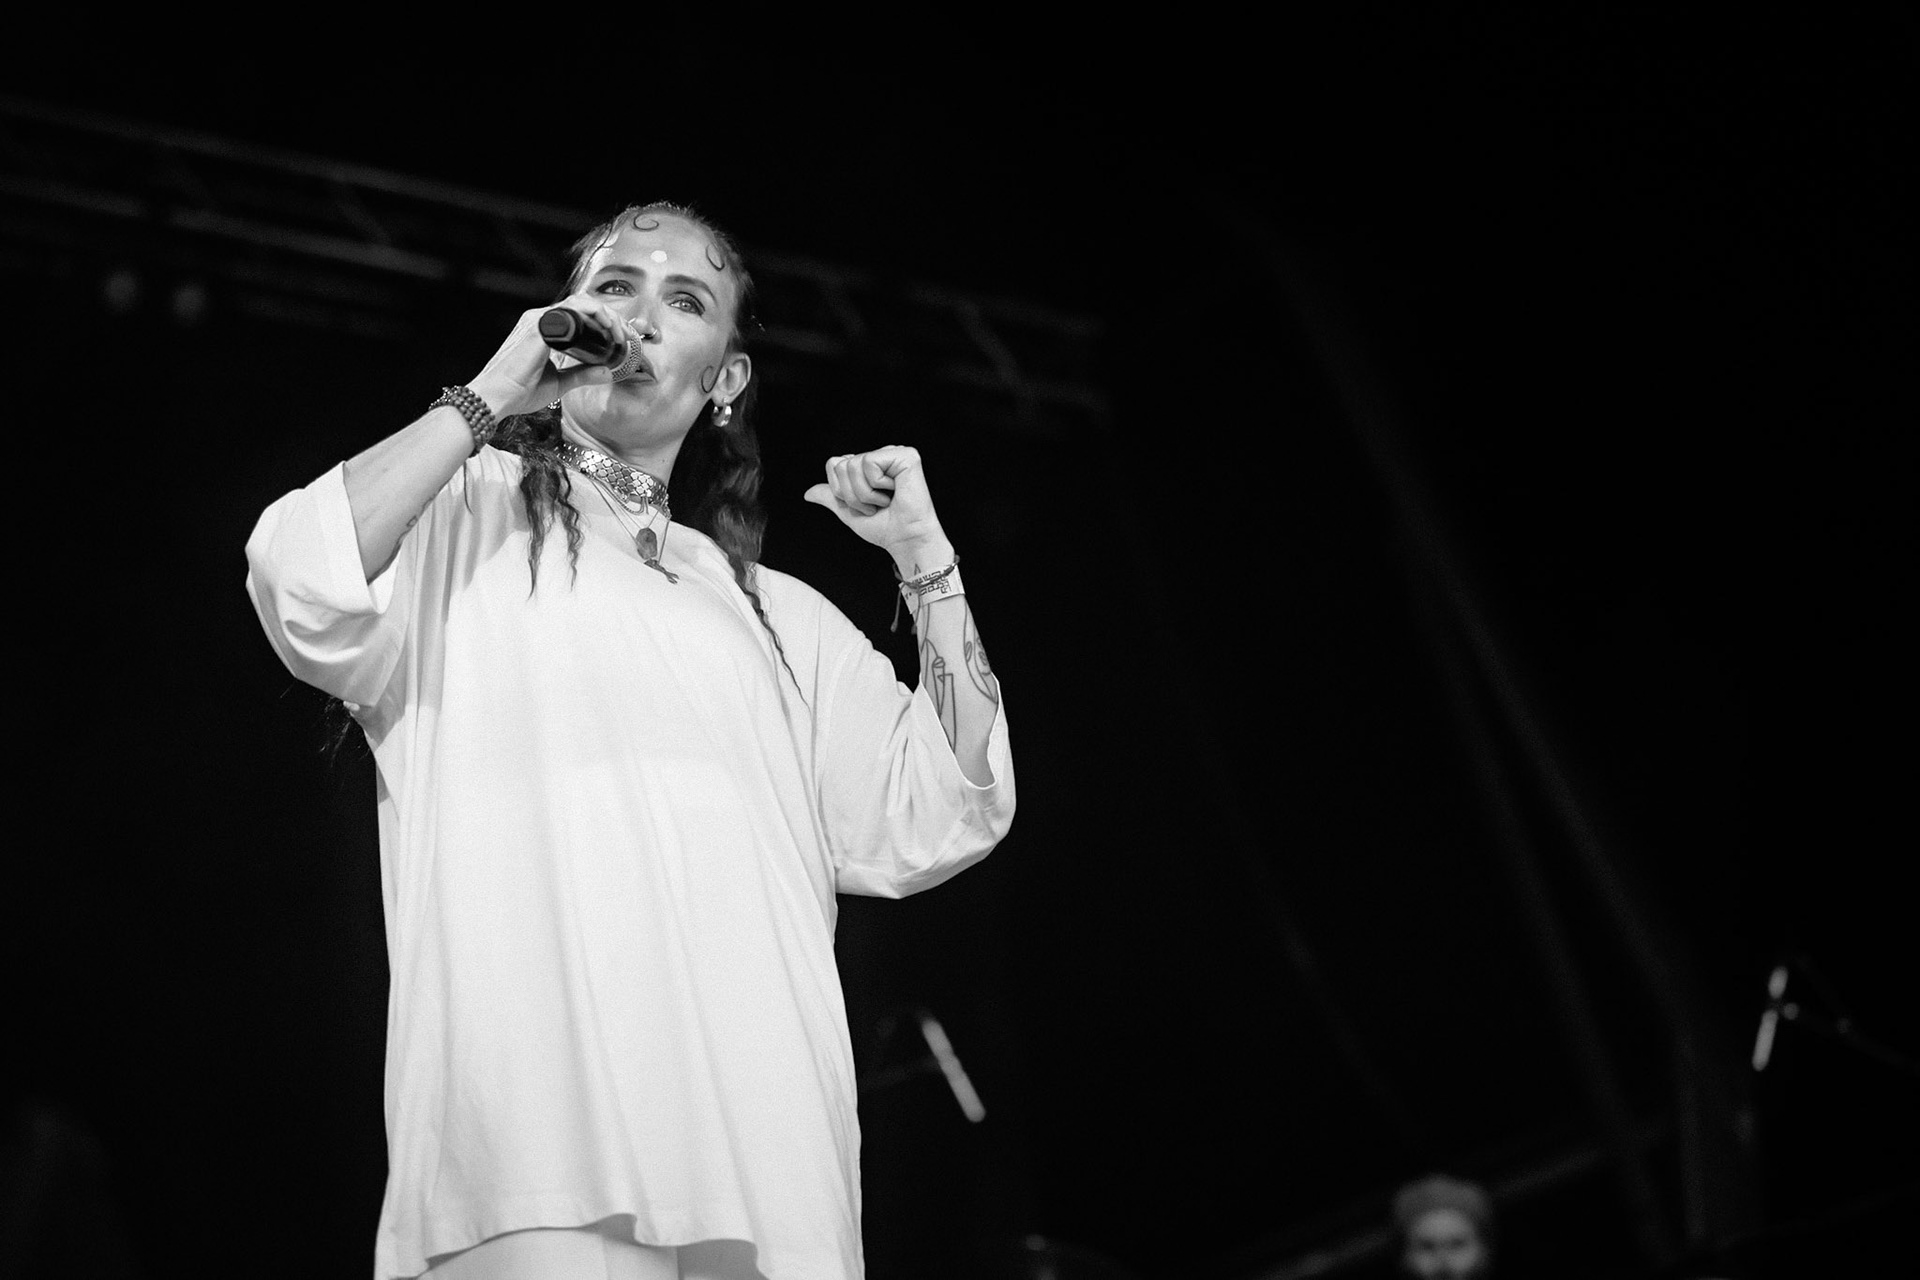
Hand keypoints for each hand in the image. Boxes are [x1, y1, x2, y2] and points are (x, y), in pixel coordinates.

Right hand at [466, 291, 632, 418]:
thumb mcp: (560, 383)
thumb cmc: (520, 391)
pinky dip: (594, 314)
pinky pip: (572, 309)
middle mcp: (542, 320)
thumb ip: (583, 375)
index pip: (581, 315)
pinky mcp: (538, 325)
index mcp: (545, 330)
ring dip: (607, 314)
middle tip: (628, 335)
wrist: (496, 398)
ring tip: (621, 333)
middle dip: (612, 316)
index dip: (606, 322)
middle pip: (584, 305)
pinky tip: (608, 328)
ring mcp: (539, 319)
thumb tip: (607, 372)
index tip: (624, 338)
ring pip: (581, 302)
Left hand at [804, 445, 952, 564]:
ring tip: (884, 501)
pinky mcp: (905, 455)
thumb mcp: (849, 512)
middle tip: (875, 505)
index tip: (863, 504)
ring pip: (852, 465)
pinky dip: (877, 486)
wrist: (904, 539)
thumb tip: (808, 493)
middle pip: (840, 465)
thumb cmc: (885, 527)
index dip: (840, 490)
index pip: (834, 464)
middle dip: (852, 494)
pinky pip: (869, 462)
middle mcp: (880, 456)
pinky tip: (894, 492)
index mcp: (869, 466)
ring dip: (864, 494)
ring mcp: (893, 453)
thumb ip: (831, 498)